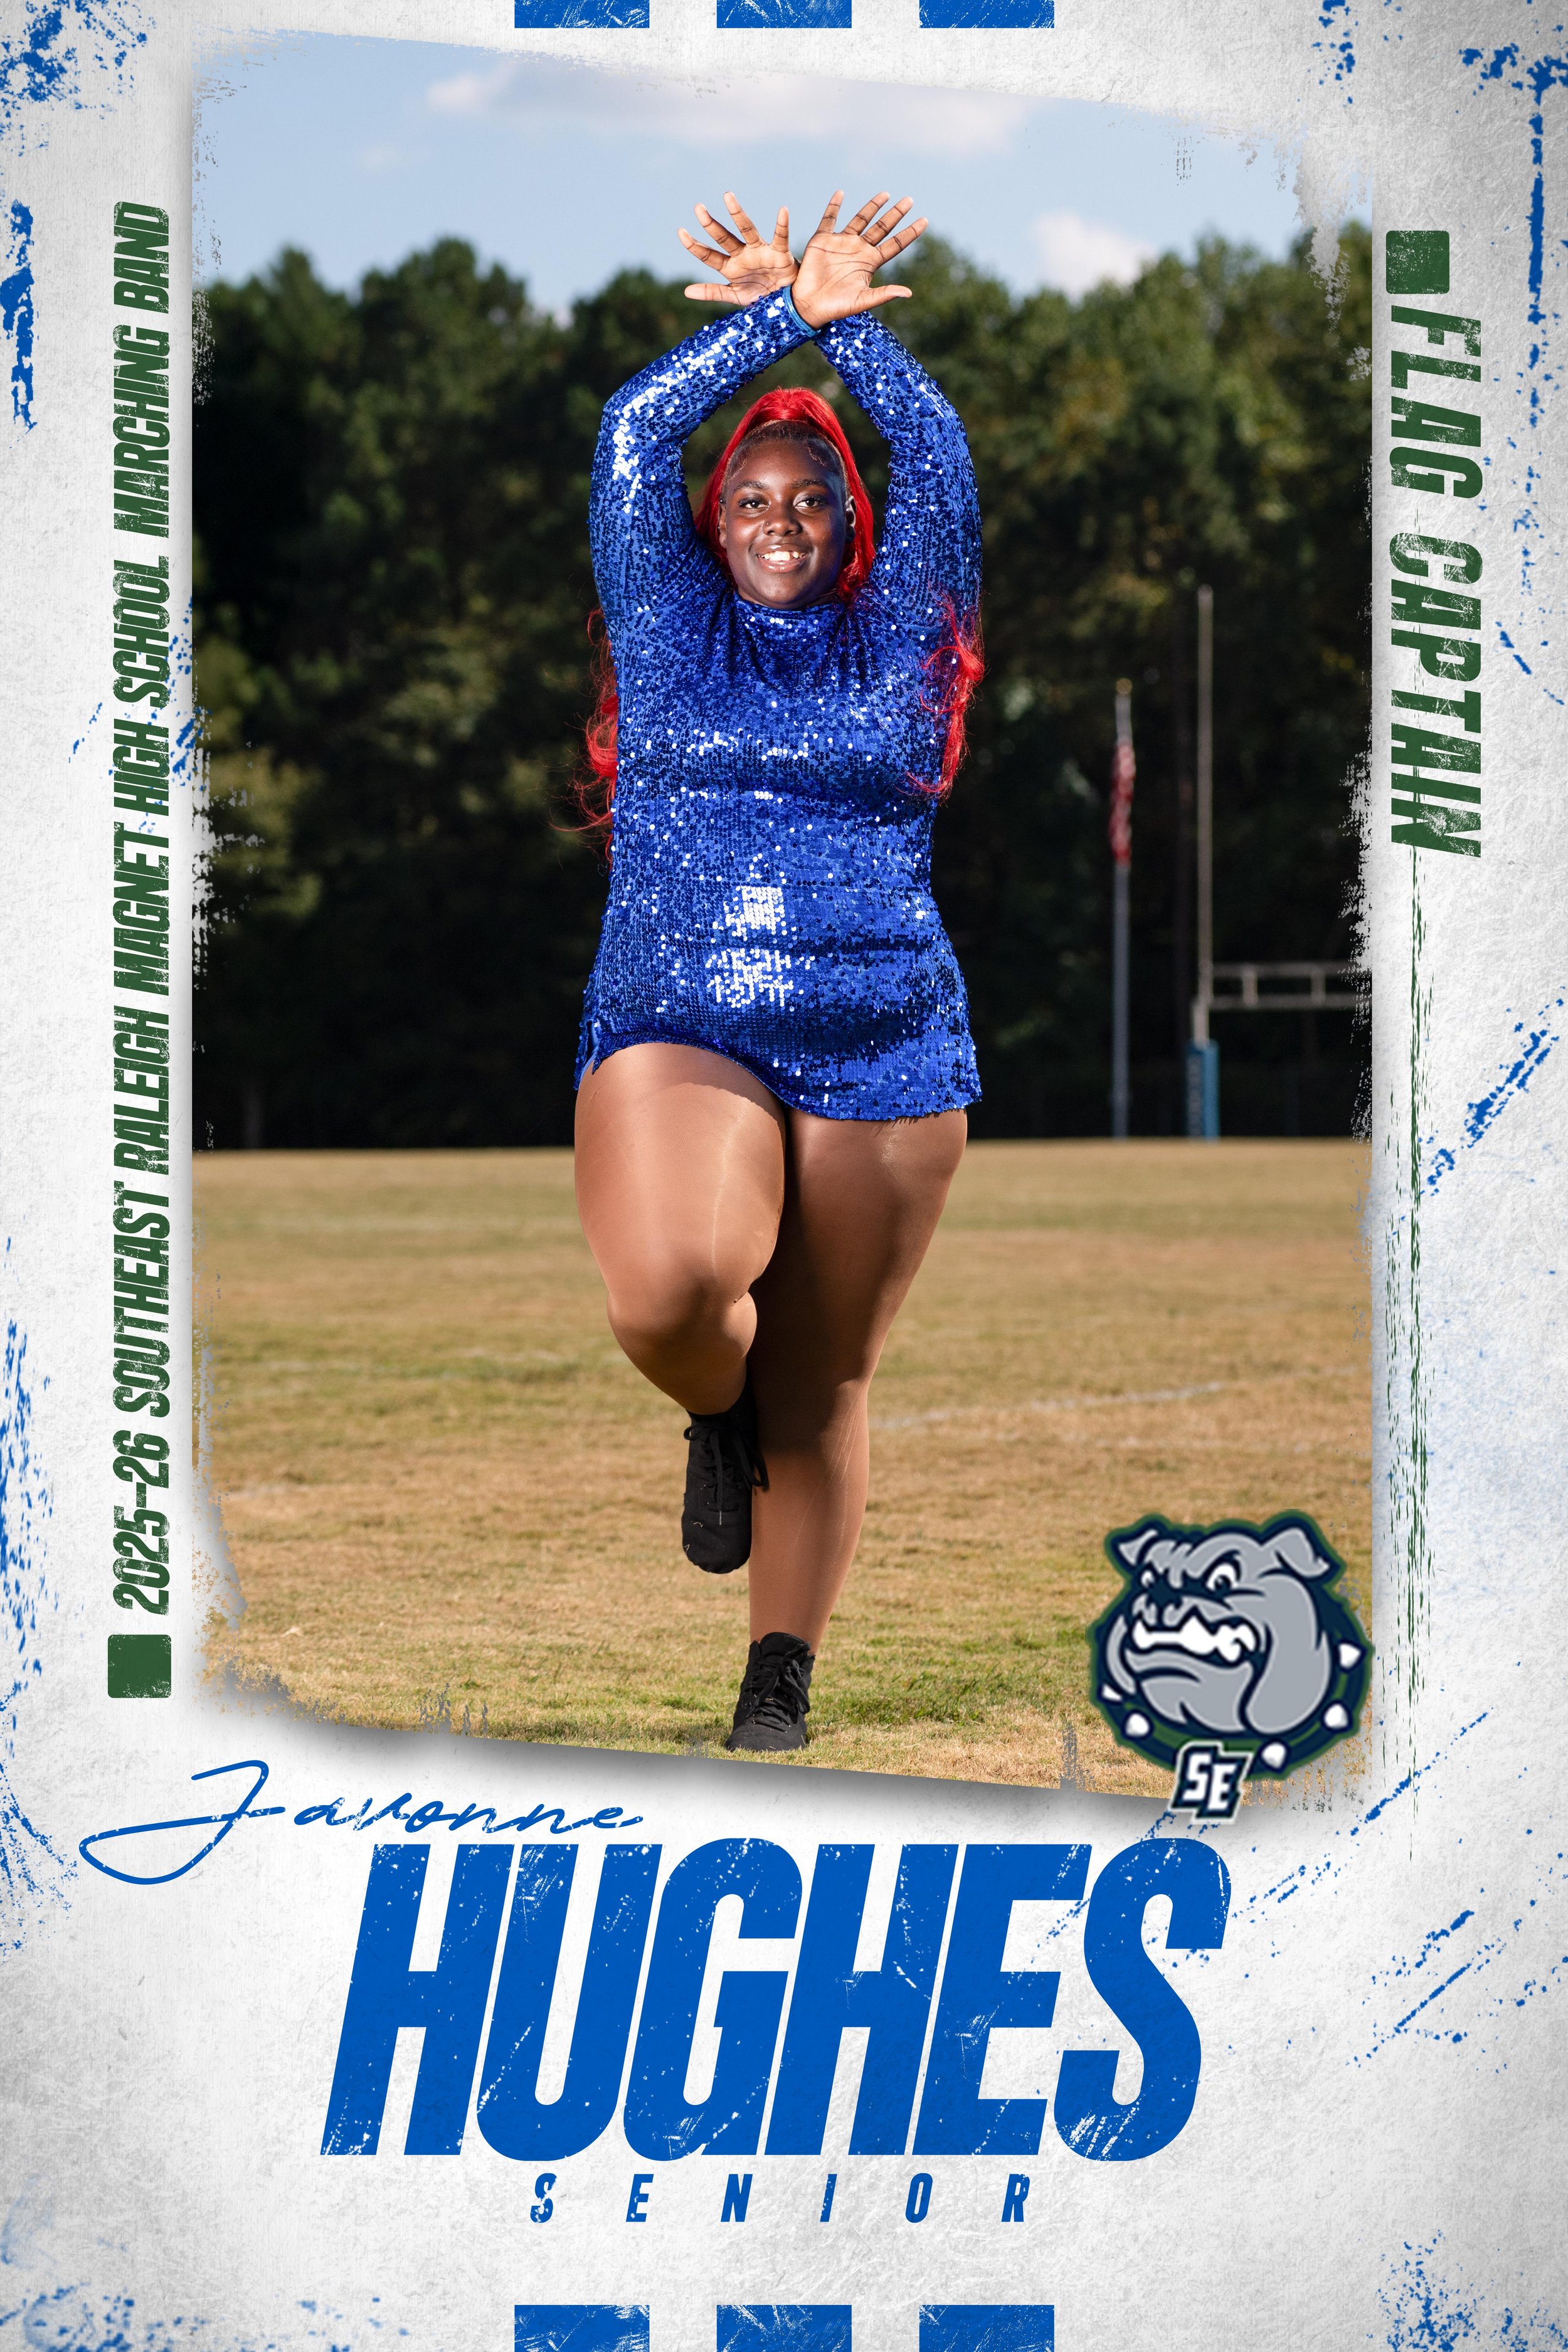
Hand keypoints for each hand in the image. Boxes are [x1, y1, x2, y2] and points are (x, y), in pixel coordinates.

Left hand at [680, 193, 796, 306]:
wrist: (786, 301)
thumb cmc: (760, 296)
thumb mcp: (735, 296)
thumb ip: (712, 292)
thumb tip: (686, 291)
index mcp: (731, 268)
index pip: (709, 255)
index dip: (695, 246)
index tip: (681, 232)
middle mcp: (743, 256)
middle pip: (724, 239)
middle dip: (711, 225)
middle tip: (698, 208)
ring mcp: (760, 252)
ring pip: (747, 230)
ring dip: (737, 214)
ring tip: (727, 196)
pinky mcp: (779, 253)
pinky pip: (780, 237)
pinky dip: (782, 225)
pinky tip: (782, 211)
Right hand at [790, 190, 926, 329]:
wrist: (810, 306)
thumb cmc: (836, 307)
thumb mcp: (862, 301)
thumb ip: (884, 295)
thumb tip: (908, 293)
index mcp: (870, 263)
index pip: (895, 244)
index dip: (909, 233)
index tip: (925, 221)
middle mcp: (859, 250)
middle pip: (882, 227)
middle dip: (896, 214)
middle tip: (910, 200)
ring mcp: (842, 243)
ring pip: (861, 219)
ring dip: (873, 206)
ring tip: (886, 194)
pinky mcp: (823, 240)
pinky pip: (829, 219)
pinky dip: (834, 206)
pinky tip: (840, 193)